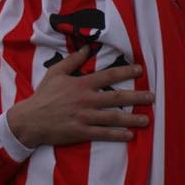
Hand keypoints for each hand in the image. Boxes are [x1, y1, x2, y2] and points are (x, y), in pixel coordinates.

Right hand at [6, 49, 151, 146]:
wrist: (31, 119)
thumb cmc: (44, 95)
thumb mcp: (56, 72)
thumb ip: (73, 61)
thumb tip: (88, 49)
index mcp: (81, 84)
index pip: (108, 76)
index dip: (126, 72)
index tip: (140, 70)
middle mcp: (86, 100)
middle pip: (117, 97)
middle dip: (137, 97)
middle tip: (153, 96)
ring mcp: (85, 117)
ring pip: (114, 117)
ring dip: (132, 118)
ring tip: (147, 120)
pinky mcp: (82, 132)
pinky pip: (103, 134)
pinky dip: (117, 135)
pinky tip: (130, 135)